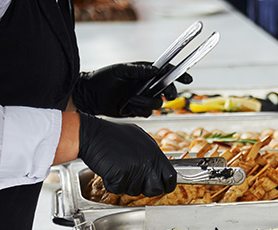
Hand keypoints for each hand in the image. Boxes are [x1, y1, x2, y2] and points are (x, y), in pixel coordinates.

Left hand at [72, 62, 192, 117]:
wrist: (90, 96)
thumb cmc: (102, 79)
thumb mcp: (120, 70)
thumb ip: (138, 70)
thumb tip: (155, 69)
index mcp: (144, 73)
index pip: (166, 72)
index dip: (179, 74)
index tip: (187, 79)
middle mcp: (146, 85)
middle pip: (167, 89)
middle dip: (169, 93)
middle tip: (169, 96)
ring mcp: (143, 98)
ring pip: (157, 104)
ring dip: (146, 103)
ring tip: (131, 100)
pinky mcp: (138, 109)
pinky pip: (147, 113)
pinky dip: (139, 110)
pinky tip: (128, 107)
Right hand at [77, 113, 175, 196]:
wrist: (91, 134)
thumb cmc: (111, 135)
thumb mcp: (139, 138)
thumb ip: (150, 153)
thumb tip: (158, 166)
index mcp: (154, 152)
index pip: (171, 177)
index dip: (166, 185)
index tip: (161, 187)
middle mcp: (148, 161)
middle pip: (156, 189)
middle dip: (145, 189)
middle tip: (134, 180)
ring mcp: (136, 169)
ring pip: (135, 191)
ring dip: (126, 185)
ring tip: (118, 169)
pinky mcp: (122, 175)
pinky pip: (119, 189)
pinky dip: (112, 184)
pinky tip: (109, 171)